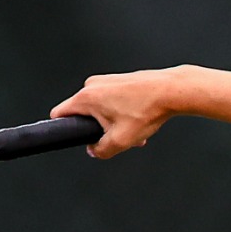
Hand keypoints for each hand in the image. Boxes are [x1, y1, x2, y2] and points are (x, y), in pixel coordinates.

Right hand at [49, 68, 184, 158]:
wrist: (170, 90)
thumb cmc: (146, 110)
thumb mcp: (120, 141)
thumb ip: (101, 150)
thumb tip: (94, 151)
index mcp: (86, 97)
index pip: (60, 114)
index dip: (64, 130)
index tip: (75, 138)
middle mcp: (93, 85)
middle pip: (84, 115)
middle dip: (99, 130)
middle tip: (119, 137)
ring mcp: (107, 80)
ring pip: (102, 110)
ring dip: (115, 124)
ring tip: (135, 130)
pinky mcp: (119, 80)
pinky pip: (113, 101)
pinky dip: (124, 113)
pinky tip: (140, 120)